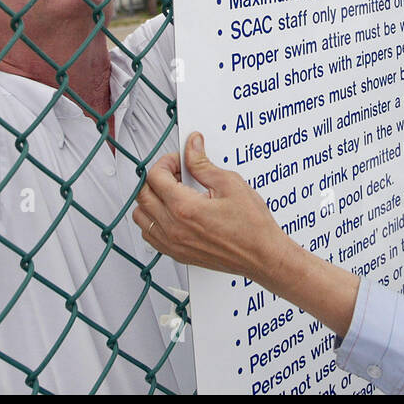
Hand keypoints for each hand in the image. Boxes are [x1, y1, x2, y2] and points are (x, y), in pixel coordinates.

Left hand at [134, 133, 295, 284]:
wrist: (262, 255)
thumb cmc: (252, 226)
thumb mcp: (230, 184)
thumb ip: (203, 164)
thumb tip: (192, 147)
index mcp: (185, 208)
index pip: (155, 176)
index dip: (166, 162)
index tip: (180, 160)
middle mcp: (174, 228)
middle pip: (143, 195)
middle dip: (156, 178)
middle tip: (176, 173)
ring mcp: (173, 244)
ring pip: (140, 216)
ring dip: (151, 199)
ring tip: (172, 192)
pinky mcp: (177, 254)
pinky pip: (149, 235)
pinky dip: (153, 220)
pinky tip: (172, 212)